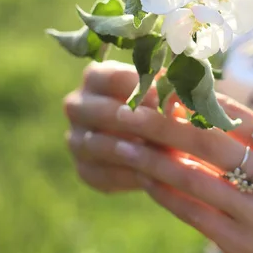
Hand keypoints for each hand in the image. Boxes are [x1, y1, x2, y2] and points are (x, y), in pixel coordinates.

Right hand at [63, 60, 160, 193]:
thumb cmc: (163, 104)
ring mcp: (75, 139)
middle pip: (105, 112)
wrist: (153, 138)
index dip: (145, 89)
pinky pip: (104, 175)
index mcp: (96, 76)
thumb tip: (176, 96)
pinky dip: (130, 176)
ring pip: (102, 146)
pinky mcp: (84, 169)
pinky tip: (156, 175)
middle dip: (140, 121)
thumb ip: (169, 91)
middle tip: (168, 129)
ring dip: (135, 151)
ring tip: (166, 154)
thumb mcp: (166, 93)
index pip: (116, 78)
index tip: (171, 99)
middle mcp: (77, 105)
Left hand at [74, 91, 252, 252]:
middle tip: (129, 113)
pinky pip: (193, 212)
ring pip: (193, 177)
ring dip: (153, 159)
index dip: (191, 97)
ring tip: (124, 145)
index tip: (159, 86)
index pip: (233, 113)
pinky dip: (164, 193)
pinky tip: (144, 179)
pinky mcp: (241, 244)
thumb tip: (190, 104)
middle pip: (207, 140)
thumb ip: (249, 137)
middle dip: (162, 124)